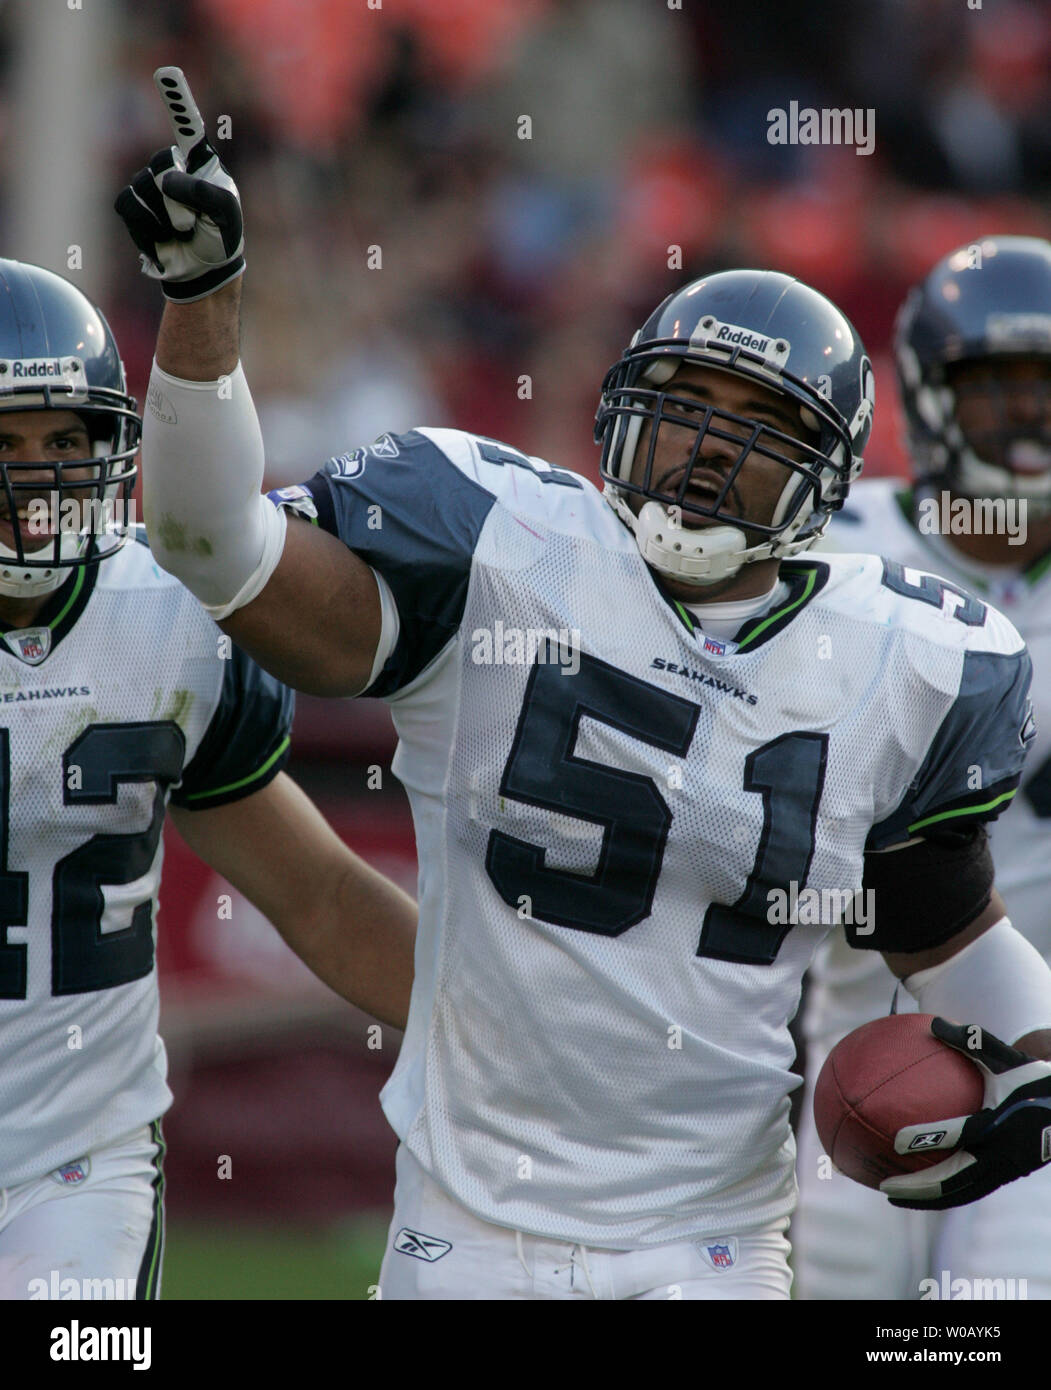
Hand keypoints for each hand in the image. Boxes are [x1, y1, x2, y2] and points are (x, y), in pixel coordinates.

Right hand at [114, 67, 243, 301]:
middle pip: (161, 165)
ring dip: (166, 219)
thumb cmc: (220, 238)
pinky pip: (129, 208)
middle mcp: (172, 167)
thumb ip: (203, 192)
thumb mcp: (225, 215)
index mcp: (200, 162)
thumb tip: (167, 180)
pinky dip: (148, 230)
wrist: (203, 271)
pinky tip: (164, 240)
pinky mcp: (134, 208)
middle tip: (196, 222)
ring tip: (182, 232)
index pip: (188, 127)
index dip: (177, 101)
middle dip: (179, 200)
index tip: (167, 73)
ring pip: (142, 189)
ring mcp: (150, 186)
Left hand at [881, 1017, 1050, 1208]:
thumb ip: (970, 1040)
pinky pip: (967, 1191)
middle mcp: (998, 1154)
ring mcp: (1002, 1171)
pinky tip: (919, 1188)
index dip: (927, 1140)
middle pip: (952, 1181)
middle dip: (917, 1188)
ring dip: (925, 1198)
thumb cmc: (1034, 1080)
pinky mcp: (1003, 1177)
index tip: (896, 1142)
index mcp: (997, 1124)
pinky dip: (941, 1193)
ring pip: (958, 1194)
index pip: (958, 1136)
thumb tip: (932, 1023)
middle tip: (883, 1187)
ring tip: (892, 1196)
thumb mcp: (1006, 1057)